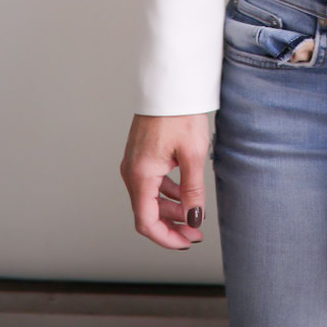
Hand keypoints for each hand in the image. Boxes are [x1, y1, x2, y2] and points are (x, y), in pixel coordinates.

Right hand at [120, 112, 210, 249]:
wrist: (169, 84)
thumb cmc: (179, 113)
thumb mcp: (193, 155)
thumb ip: (192, 191)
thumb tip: (193, 219)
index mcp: (140, 174)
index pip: (146, 222)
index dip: (166, 239)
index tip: (187, 243)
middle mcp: (132, 171)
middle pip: (147, 212)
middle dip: (171, 227)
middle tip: (195, 232)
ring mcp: (134, 162)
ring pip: (149, 198)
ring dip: (170, 210)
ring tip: (193, 213)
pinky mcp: (140, 154)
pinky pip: (150, 183)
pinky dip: (166, 193)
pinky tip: (184, 192)